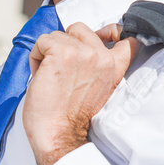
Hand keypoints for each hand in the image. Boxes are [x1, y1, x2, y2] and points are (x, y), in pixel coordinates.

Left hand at [22, 22, 139, 164]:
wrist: (58, 136)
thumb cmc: (71, 117)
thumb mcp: (98, 89)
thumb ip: (97, 66)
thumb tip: (85, 45)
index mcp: (114, 67)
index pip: (127, 39)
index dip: (113, 32)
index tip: (105, 36)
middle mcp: (102, 57)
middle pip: (80, 28)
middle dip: (66, 43)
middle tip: (61, 70)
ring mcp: (83, 53)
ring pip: (57, 35)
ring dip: (47, 53)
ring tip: (50, 77)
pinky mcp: (62, 52)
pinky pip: (42, 41)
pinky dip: (36, 56)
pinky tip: (40, 75)